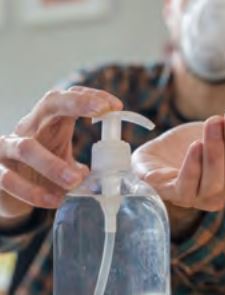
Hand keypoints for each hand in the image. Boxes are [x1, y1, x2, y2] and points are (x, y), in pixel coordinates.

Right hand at [0, 86, 122, 220]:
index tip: (115, 105)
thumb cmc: (36, 170)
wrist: (3, 190)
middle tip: (101, 110)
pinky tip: (53, 200)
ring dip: (53, 165)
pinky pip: (8, 179)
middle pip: (50, 103)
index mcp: (48, 123)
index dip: (91, 97)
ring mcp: (7, 147)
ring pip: (26, 147)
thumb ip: (79, 165)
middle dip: (77, 103)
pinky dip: (32, 191)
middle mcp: (28, 128)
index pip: (69, 99)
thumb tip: (104, 176)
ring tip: (75, 181)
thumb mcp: (60, 161)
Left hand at [132, 107, 224, 211]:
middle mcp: (218, 196)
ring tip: (214, 121)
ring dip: (216, 149)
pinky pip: (185, 187)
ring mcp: (194, 198)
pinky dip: (192, 167)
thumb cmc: (193, 147)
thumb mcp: (223, 139)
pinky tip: (196, 145)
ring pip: (213, 180)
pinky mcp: (171, 194)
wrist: (158, 154)